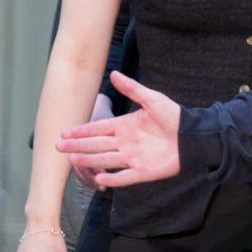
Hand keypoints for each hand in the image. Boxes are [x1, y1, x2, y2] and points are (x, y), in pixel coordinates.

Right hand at [56, 71, 183, 186]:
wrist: (193, 136)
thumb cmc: (174, 117)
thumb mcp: (152, 99)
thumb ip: (133, 89)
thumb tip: (114, 73)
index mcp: (124, 126)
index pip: (98, 129)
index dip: (81, 131)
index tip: (65, 132)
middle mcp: (124, 143)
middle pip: (96, 145)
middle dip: (78, 146)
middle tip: (59, 147)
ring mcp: (132, 158)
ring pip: (105, 160)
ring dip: (90, 160)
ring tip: (72, 160)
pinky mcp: (143, 171)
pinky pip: (125, 176)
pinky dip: (113, 178)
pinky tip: (99, 178)